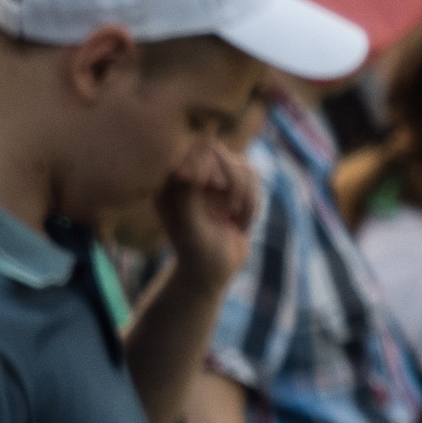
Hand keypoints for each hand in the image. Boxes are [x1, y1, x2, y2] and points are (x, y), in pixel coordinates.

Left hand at [154, 139, 257, 289]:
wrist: (216, 272)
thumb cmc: (199, 254)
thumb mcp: (192, 226)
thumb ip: (189, 190)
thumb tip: (192, 155)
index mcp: (167, 183)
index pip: (192, 150)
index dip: (211, 165)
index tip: (216, 189)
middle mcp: (188, 176)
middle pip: (219, 152)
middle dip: (232, 182)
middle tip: (230, 210)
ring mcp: (211, 180)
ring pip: (241, 165)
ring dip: (246, 195)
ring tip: (236, 219)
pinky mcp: (231, 185)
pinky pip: (253, 177)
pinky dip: (254, 201)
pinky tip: (242, 222)